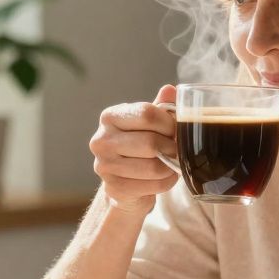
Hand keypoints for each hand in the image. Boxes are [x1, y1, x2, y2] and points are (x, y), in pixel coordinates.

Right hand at [90, 84, 179, 215]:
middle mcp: (101, 140)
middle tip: (176, 150)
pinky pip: (153, 185)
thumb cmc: (139, 147)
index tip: (175, 130)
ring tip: (171, 164)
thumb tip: (170, 90)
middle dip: (172, 148)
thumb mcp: (149, 123)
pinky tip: (164, 178)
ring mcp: (104, 166)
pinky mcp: (114, 188)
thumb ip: (160, 107)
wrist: (124, 182)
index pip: (147, 114)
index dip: (169, 123)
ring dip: (170, 167)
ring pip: (154, 167)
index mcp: (110, 117)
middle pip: (151, 143)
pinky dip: (166, 182)